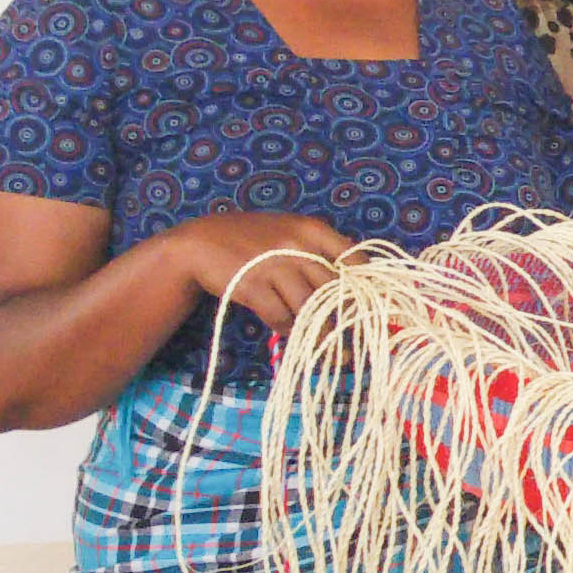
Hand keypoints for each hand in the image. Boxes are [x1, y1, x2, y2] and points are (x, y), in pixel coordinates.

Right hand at [172, 212, 354, 331]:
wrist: (200, 242)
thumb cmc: (252, 239)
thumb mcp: (289, 231)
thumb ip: (320, 249)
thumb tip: (359, 282)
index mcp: (312, 229)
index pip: (354, 258)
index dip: (367, 285)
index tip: (372, 305)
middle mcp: (296, 245)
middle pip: (333, 289)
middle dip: (344, 316)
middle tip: (351, 335)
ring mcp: (273, 266)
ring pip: (309, 308)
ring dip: (316, 330)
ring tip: (322, 343)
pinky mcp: (252, 287)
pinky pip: (281, 317)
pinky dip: (286, 328)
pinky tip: (286, 329)